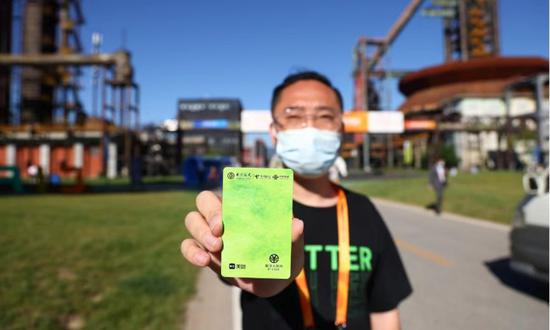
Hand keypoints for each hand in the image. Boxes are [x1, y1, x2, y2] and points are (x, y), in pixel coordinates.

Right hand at [180, 190, 303, 296]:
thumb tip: (297, 224)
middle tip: (220, 230)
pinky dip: (192, 252)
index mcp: (245, 206)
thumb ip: (293, 237)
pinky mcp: (204, 252)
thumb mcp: (292, 248)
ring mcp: (211, 233)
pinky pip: (188, 246)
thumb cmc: (281, 256)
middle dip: (210, 213)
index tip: (231, 209)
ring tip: (216, 248)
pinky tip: (203, 260)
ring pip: (193, 220)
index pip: (230, 189)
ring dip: (201, 232)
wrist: (271, 282)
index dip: (228, 193)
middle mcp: (225, 215)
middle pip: (204, 201)